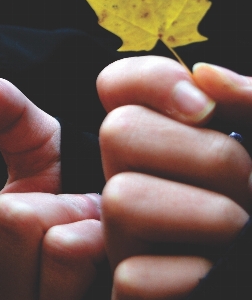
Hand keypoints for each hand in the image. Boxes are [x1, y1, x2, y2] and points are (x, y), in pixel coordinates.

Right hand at [98, 57, 251, 299]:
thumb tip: (205, 76)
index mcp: (165, 145)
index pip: (117, 84)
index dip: (150, 80)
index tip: (205, 108)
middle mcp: (137, 183)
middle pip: (116, 131)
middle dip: (204, 155)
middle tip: (249, 188)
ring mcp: (128, 240)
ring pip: (122, 198)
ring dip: (207, 216)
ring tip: (240, 235)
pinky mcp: (132, 291)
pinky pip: (137, 276)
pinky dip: (192, 276)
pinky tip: (216, 275)